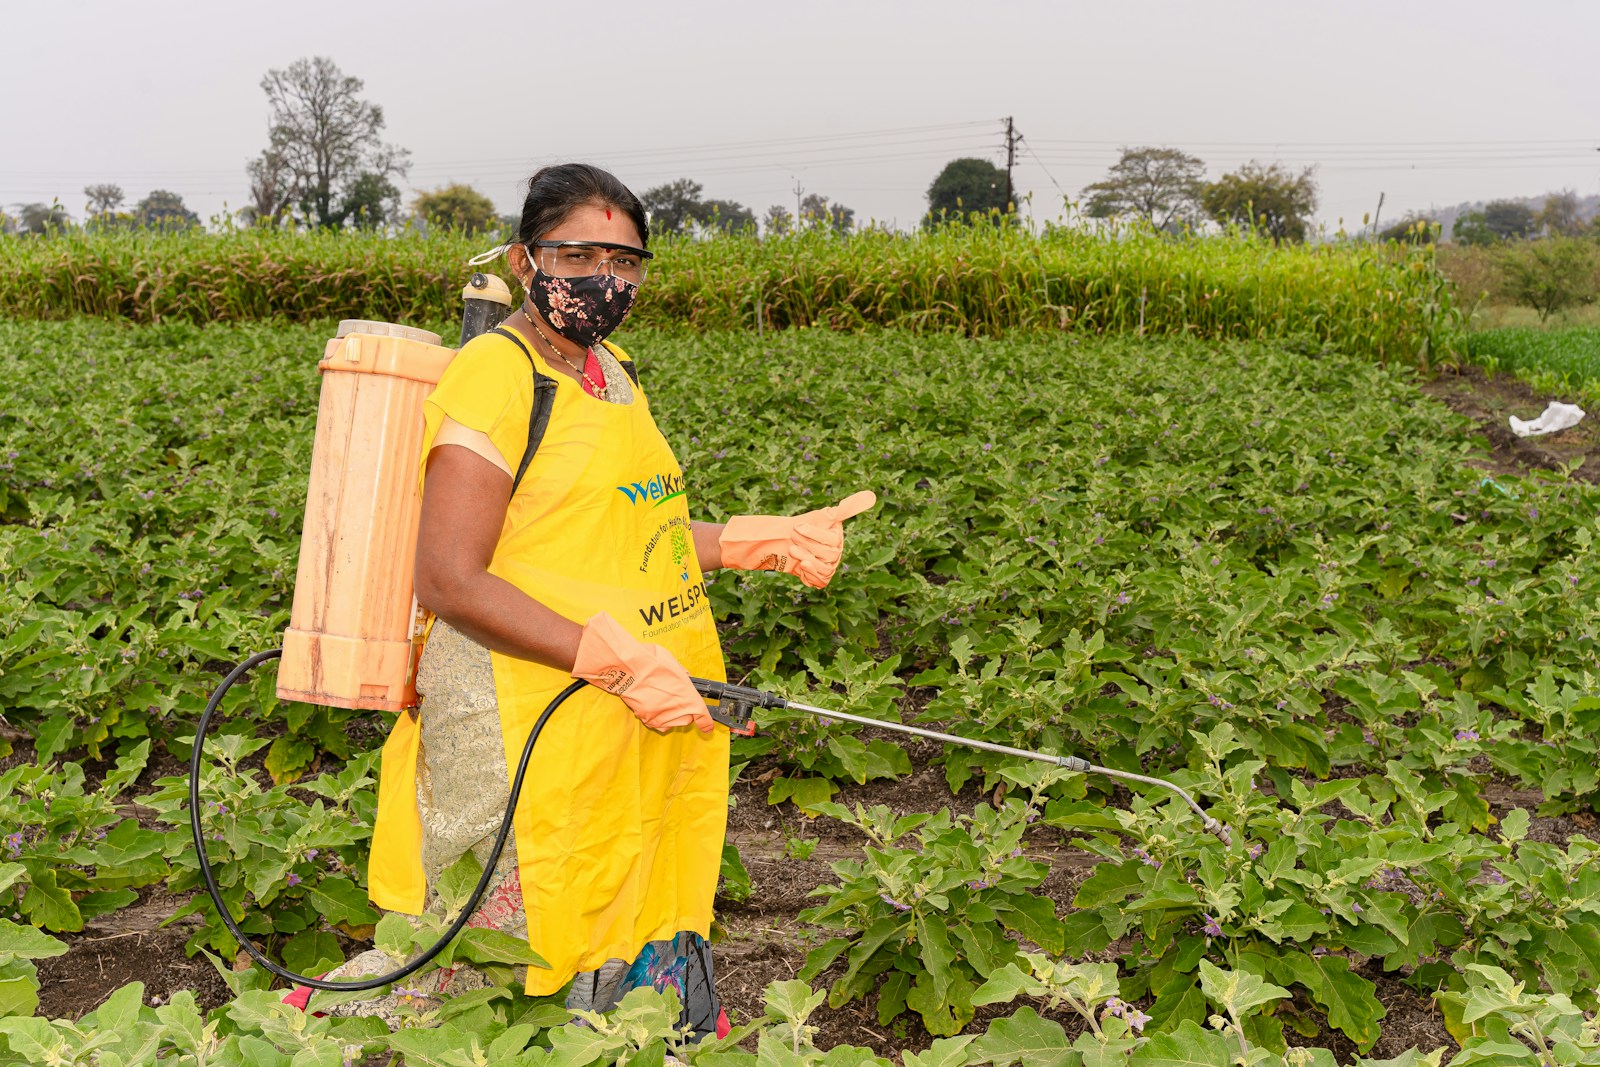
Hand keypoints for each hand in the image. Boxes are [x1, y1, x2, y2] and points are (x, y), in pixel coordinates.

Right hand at [570, 612, 712, 733]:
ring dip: (669, 714)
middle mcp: (677, 710)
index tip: (708, 726)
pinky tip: (650, 701)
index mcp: (688, 697)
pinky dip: (655, 714)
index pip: (703, 717)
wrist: (627, 669)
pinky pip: (655, 721)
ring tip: (660, 698)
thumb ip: (681, 673)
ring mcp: (661, 717)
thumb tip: (683, 677)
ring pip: (670, 722)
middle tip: (675, 697)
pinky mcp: (647, 719)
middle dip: (684, 711)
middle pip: (686, 720)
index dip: (706, 723)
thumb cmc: (650, 662)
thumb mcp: (671, 662)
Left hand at [718, 490, 876, 588]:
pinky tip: (801, 565)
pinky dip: (809, 573)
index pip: (831, 539)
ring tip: (792, 548)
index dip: (814, 533)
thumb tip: (872, 495)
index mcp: (838, 539)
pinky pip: (819, 580)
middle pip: (827, 554)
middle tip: (793, 535)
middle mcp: (836, 555)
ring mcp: (829, 568)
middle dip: (807, 544)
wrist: (786, 544)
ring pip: (823, 567)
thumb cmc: (806, 527)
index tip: (797, 525)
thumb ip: (847, 508)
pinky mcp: (821, 579)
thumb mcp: (825, 516)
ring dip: (805, 557)